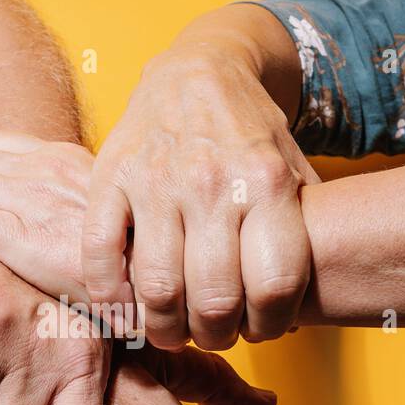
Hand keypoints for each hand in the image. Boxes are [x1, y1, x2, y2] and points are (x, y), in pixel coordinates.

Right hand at [82, 17, 318, 351]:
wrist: (198, 69)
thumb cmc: (250, 136)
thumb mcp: (295, 171)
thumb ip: (304, 234)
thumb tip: (302, 313)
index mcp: (267, 182)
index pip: (275, 286)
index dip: (270, 324)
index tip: (260, 328)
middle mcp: (212, 182)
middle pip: (215, 298)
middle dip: (216, 334)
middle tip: (213, 333)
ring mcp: (157, 180)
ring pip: (158, 288)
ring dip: (165, 327)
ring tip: (171, 329)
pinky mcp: (111, 178)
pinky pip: (101, 255)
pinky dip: (110, 296)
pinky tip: (125, 306)